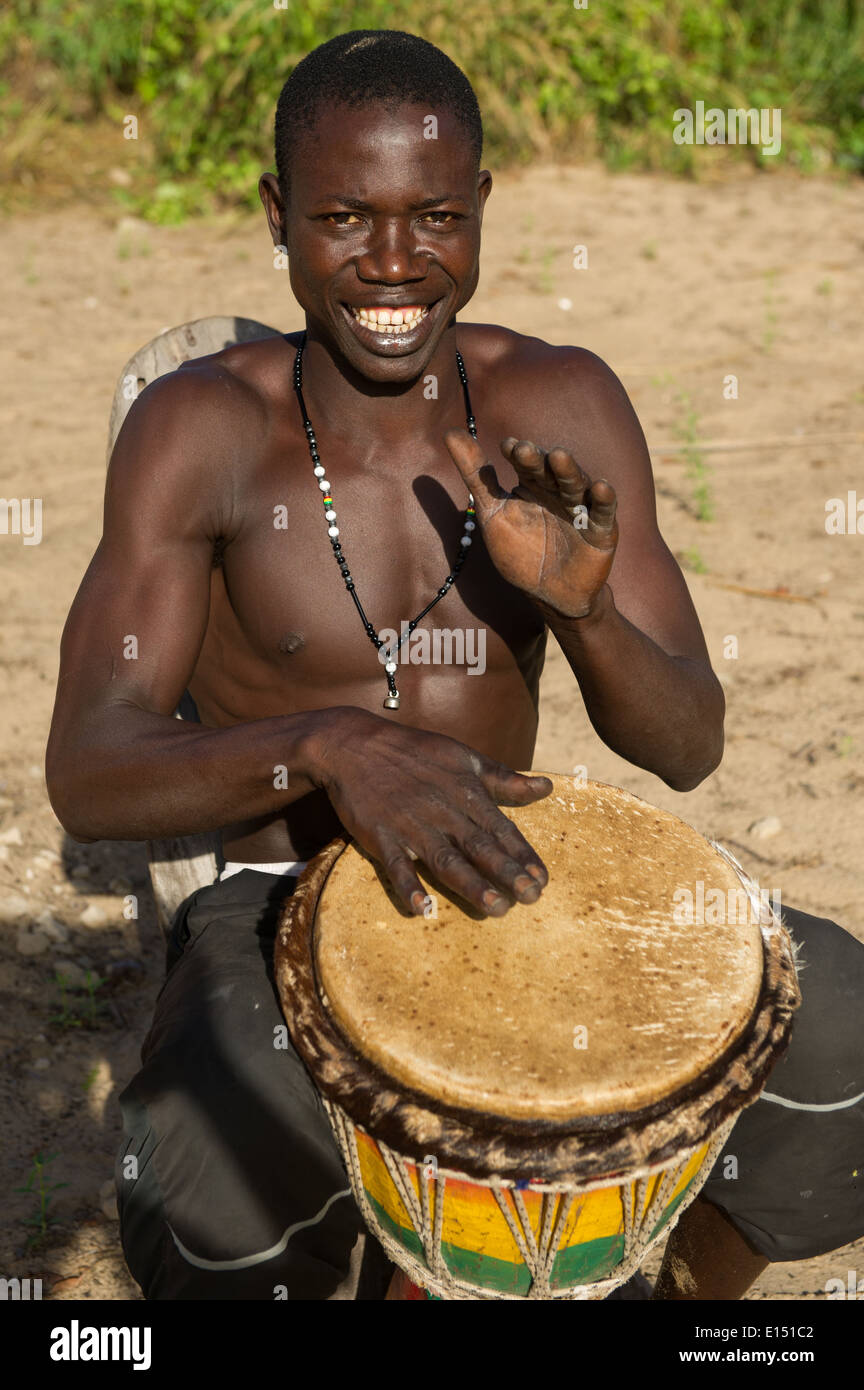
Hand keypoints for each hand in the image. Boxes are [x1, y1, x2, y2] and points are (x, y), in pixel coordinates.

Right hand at [309, 708, 552, 916]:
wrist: (355, 744)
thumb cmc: (414, 752)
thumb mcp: (464, 758)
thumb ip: (504, 779)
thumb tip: (547, 788)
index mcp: (465, 792)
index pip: (501, 828)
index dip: (523, 854)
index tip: (543, 879)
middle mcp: (443, 811)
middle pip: (479, 846)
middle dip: (507, 873)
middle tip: (532, 898)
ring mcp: (411, 824)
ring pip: (446, 858)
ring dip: (471, 884)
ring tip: (495, 908)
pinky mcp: (381, 835)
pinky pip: (396, 865)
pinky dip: (409, 886)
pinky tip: (423, 910)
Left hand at [444, 430, 617, 617]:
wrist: (549, 594)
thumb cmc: (520, 552)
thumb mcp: (492, 513)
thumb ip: (475, 476)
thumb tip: (450, 432)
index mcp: (533, 484)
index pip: (525, 463)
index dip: (517, 454)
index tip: (507, 446)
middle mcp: (558, 491)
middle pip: (549, 470)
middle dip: (538, 460)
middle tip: (524, 450)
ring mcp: (581, 508)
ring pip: (575, 485)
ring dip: (568, 470)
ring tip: (559, 456)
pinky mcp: (601, 529)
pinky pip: (604, 512)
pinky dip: (604, 499)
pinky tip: (600, 487)